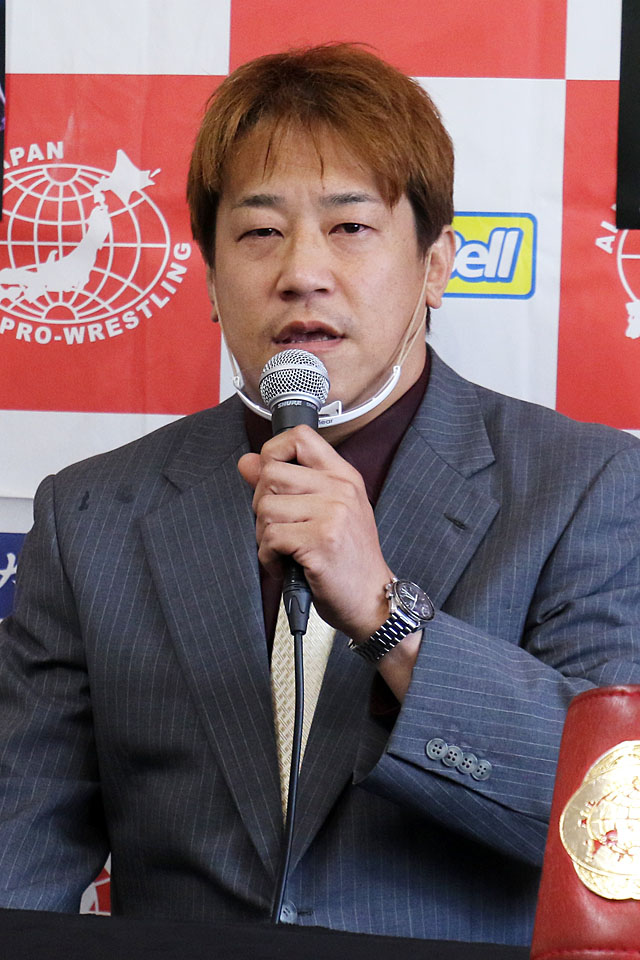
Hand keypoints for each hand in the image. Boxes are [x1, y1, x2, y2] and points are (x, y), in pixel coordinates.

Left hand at [237, 425, 391, 641]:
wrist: (372, 600)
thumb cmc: (347, 559)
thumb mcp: (324, 513)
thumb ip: (285, 484)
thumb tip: (247, 462)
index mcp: (343, 476)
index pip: (299, 437)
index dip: (273, 452)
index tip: (271, 479)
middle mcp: (340, 489)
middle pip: (271, 475)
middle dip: (262, 506)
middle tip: (279, 529)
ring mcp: (333, 514)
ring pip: (266, 508)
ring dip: (264, 535)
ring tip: (284, 550)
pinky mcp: (321, 541)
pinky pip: (271, 538)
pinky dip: (268, 557)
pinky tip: (285, 564)